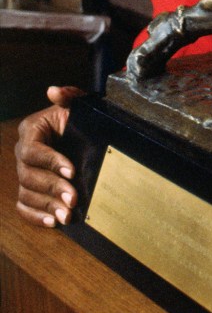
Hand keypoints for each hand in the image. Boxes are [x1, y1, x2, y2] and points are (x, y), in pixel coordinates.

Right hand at [15, 86, 84, 226]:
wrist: (87, 134)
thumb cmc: (81, 118)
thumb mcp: (81, 104)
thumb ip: (70, 96)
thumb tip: (54, 91)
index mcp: (31, 131)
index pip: (33, 151)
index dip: (50, 162)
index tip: (71, 171)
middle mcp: (23, 153)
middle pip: (29, 176)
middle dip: (52, 188)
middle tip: (73, 199)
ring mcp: (25, 173)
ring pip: (26, 193)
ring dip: (46, 206)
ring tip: (67, 214)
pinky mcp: (29, 189)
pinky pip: (23, 206)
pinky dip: (35, 216)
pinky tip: (52, 222)